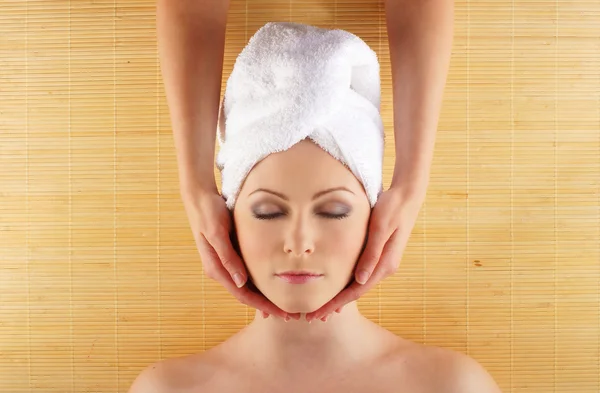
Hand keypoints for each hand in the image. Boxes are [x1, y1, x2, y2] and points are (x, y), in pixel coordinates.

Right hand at [181, 186, 300, 320]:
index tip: (280, 314)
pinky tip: (273, 285)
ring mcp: (224, 263)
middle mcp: (220, 270)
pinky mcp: (230, 255)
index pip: (242, 295)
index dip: (262, 306)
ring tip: (285, 305)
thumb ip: (228, 257)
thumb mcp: (218, 233)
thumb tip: (240, 282)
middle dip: (266, 306)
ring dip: (264, 296)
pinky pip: (247, 275)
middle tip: (290, 315)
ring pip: (247, 287)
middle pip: (246, 295)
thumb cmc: (208, 212)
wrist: (199, 197)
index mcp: (216, 269)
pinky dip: (260, 283)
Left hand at [305, 185, 425, 321]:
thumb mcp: (380, 228)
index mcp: (384, 264)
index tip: (318, 314)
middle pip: (355, 293)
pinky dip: (346, 285)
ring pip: (357, 286)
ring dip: (340, 297)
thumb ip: (371, 254)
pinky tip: (336, 289)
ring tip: (321, 308)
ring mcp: (383, 263)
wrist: (407, 197)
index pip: (356, 291)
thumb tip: (360, 280)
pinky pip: (360, 275)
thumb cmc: (392, 208)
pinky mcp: (379, 256)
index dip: (335, 304)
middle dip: (334, 305)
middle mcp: (384, 268)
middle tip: (312, 317)